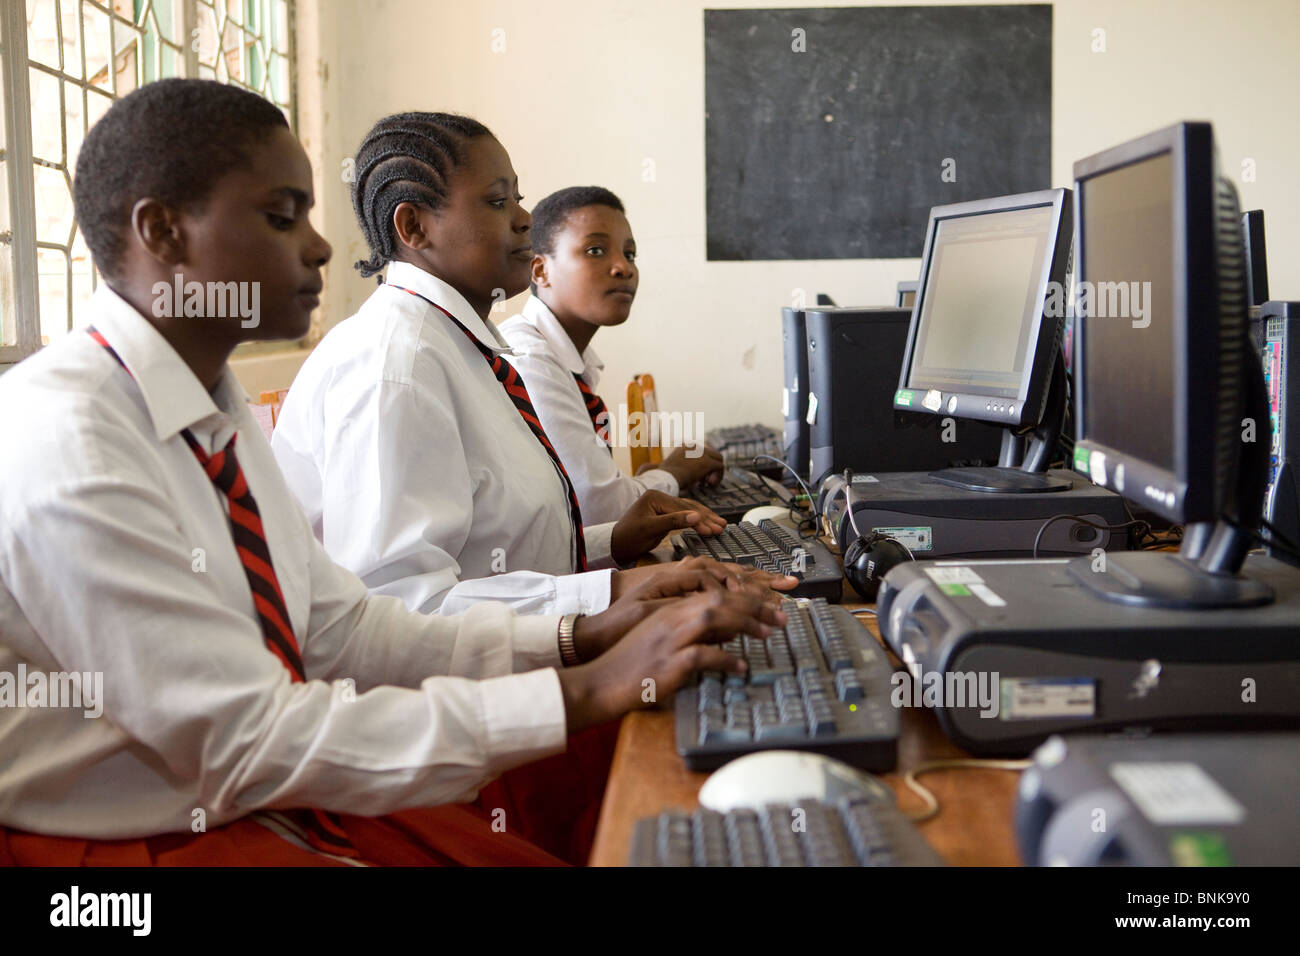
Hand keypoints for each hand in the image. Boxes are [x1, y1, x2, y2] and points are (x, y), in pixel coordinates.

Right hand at [583, 559, 798, 659]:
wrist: (600, 681)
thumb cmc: (631, 663)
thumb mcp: (663, 637)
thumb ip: (693, 630)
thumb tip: (728, 633)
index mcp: (671, 609)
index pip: (716, 591)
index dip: (747, 594)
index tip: (771, 601)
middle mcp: (672, 618)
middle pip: (721, 599)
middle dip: (755, 604)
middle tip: (781, 616)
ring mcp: (670, 638)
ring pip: (714, 617)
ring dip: (747, 623)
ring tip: (769, 633)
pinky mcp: (668, 662)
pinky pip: (703, 655)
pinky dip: (726, 658)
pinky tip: (741, 666)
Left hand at [610, 490, 726, 563]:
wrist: (615, 545)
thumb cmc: (628, 538)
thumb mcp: (650, 530)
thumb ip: (673, 522)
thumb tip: (696, 516)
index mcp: (654, 497)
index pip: (682, 508)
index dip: (698, 520)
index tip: (712, 530)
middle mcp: (659, 497)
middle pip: (688, 507)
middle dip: (706, 518)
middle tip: (721, 528)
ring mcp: (662, 505)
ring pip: (689, 509)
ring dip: (705, 518)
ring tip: (721, 525)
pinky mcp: (664, 514)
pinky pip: (684, 514)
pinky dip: (697, 519)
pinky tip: (707, 523)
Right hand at [656, 444, 724, 488]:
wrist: (665, 479)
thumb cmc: (665, 478)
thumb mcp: (673, 468)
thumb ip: (683, 466)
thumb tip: (694, 475)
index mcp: (686, 446)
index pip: (702, 452)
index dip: (702, 465)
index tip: (698, 476)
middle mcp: (695, 446)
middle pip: (712, 454)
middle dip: (711, 468)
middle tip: (705, 481)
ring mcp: (702, 453)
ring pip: (718, 459)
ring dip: (716, 472)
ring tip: (708, 483)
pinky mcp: (707, 462)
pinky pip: (720, 467)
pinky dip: (718, 476)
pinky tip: (710, 484)